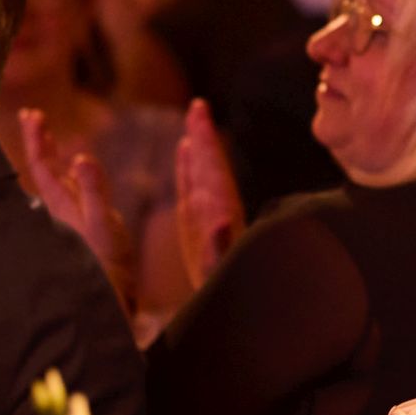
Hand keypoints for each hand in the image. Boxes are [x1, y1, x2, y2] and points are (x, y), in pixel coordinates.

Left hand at [18, 109, 135, 309]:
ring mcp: (75, 225)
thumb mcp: (103, 227)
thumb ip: (93, 191)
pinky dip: (75, 185)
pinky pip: (75, 202)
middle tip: (33, 116)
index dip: (38, 140)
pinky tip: (75, 187)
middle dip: (41, 144)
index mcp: (64, 206)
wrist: (110, 308)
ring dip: (55, 163)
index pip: (45, 166)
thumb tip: (80, 158)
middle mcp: (64, 213)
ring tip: (51, 145)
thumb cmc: (107, 269)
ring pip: (58, 187)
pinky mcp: (88, 237)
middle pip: (47, 172)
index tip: (32, 114)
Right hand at [173, 98, 246, 291]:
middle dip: (204, 137)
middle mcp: (216, 212)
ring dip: (198, 146)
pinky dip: (188, 167)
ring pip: (201, 173)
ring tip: (194, 117)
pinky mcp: (197, 225)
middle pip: (210, 167)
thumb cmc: (224, 293)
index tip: (201, 116)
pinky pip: (191, 188)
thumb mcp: (218, 274)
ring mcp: (207, 216)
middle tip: (199, 105)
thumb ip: (219, 248)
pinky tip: (184, 148)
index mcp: (221, 218)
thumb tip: (221, 221)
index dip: (207, 145)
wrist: (231, 308)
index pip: (214, 172)